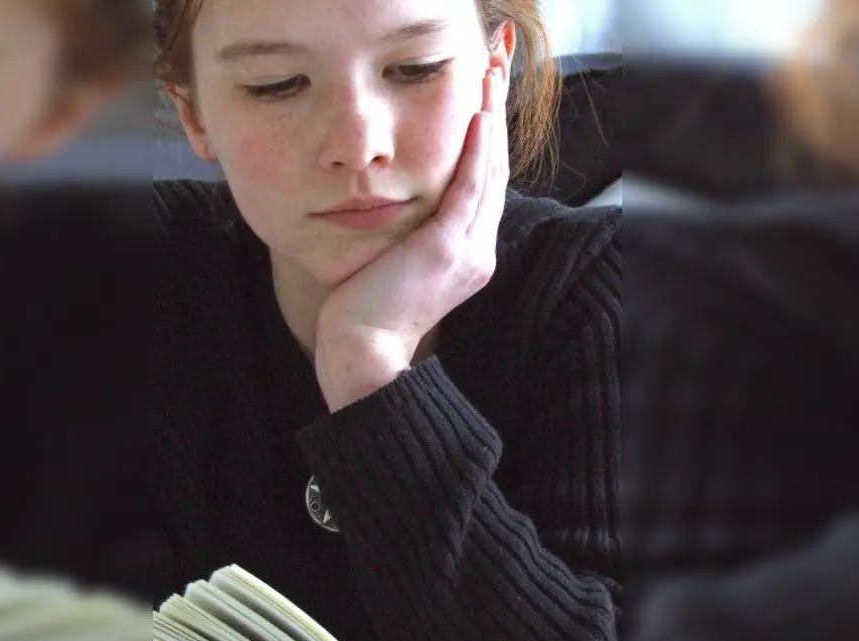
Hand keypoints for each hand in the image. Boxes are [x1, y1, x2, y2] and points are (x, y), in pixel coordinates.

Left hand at [312, 66, 508, 410]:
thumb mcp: (393, 265)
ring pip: (489, 172)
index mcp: (467, 255)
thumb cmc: (364, 315)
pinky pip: (471, 188)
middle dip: (496, 114)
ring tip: (492, 74)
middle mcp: (478, 251)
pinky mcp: (448, 248)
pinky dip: (478, 150)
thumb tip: (392, 208)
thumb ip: (406, 236)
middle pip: (495, 170)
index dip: (486, 138)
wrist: (362, 354)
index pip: (483, 184)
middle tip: (495, 67)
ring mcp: (468, 250)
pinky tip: (480, 116)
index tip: (482, 96)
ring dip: (493, 118)